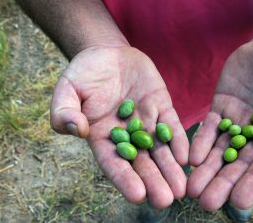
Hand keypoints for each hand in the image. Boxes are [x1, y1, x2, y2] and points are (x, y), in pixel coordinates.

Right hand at [50, 46, 188, 208]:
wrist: (106, 53)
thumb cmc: (83, 74)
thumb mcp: (66, 89)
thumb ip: (64, 111)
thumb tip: (75, 130)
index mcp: (102, 137)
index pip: (114, 162)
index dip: (125, 179)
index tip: (137, 195)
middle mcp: (127, 135)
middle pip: (141, 162)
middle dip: (154, 181)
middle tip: (166, 200)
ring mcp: (146, 121)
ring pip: (160, 149)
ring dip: (171, 168)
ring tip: (181, 189)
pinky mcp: (161, 106)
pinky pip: (171, 126)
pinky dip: (179, 141)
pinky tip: (188, 157)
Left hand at [187, 28, 252, 209]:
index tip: (239, 201)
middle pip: (241, 164)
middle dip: (224, 183)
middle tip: (206, 203)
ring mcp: (240, 121)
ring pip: (222, 150)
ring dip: (207, 170)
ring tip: (192, 189)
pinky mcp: (222, 107)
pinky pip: (210, 128)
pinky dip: (201, 142)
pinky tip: (190, 157)